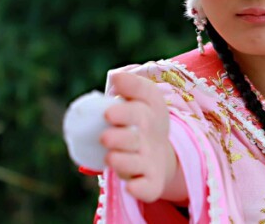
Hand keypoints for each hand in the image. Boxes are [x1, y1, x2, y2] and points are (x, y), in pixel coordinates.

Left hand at [100, 72, 170, 201]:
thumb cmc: (141, 121)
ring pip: (138, 162)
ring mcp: (152, 160)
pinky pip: (148, 187)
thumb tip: (116, 76)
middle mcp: (153, 134)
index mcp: (153, 109)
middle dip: (121, 136)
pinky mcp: (151, 182)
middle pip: (139, 134)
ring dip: (124, 160)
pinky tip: (130, 186)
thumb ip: (130, 85)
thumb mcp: (142, 99)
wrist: (159, 155)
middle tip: (104, 136)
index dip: (128, 108)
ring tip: (109, 157)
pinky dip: (140, 188)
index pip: (146, 101)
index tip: (107, 113)